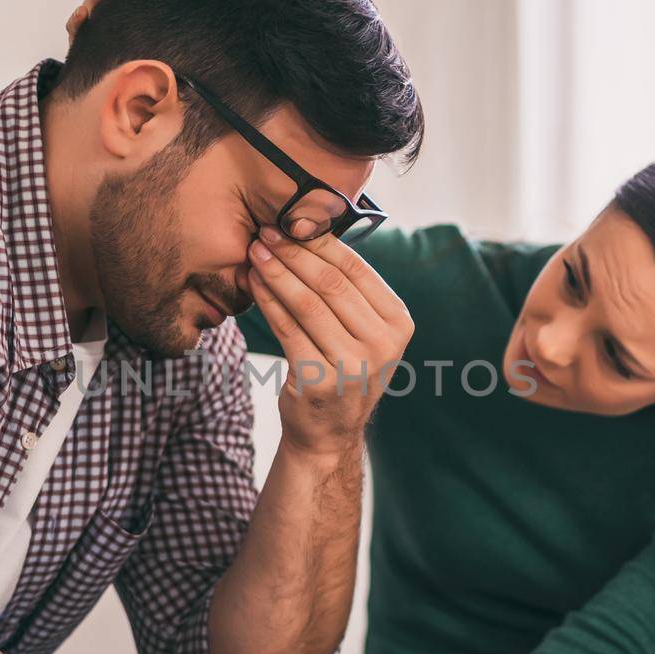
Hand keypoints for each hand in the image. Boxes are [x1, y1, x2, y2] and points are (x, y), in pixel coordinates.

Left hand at [246, 228, 413, 458]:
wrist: (329, 433)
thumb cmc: (342, 369)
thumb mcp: (364, 332)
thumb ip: (350, 291)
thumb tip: (311, 228)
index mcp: (399, 323)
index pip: (357, 270)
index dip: (321, 241)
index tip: (292, 220)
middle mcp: (382, 344)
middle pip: (331, 284)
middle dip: (294, 252)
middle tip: (266, 231)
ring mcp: (353, 365)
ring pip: (307, 303)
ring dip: (277, 272)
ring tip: (256, 251)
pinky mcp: (319, 380)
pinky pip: (288, 329)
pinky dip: (268, 301)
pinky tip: (255, 283)